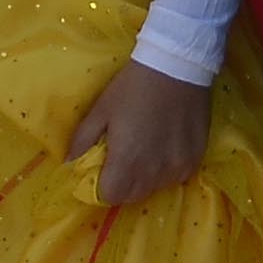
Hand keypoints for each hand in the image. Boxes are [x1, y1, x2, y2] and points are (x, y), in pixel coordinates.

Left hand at [67, 59, 212, 210]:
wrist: (176, 66)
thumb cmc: (132, 87)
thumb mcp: (101, 110)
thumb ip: (82, 141)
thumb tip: (67, 164)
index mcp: (127, 160)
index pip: (111, 196)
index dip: (103, 188)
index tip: (102, 172)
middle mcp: (154, 171)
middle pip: (133, 196)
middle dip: (122, 185)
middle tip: (121, 161)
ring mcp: (178, 167)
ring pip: (155, 188)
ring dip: (145, 178)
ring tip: (145, 151)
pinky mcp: (195, 160)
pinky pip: (176, 177)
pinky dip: (166, 170)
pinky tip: (164, 147)